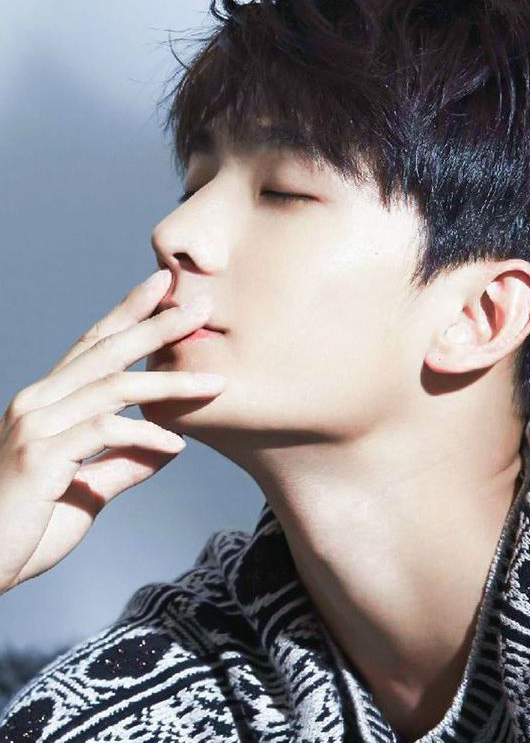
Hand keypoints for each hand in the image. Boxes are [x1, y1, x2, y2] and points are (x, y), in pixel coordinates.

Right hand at [0, 270, 226, 595]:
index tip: (164, 286)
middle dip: (157, 324)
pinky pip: (104, 430)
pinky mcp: (38, 455)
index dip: (129, 313)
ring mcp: (34, 426)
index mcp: (47, 403)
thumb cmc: (29, 526)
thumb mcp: (90, 486)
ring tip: (217, 383)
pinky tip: (177, 445)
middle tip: (200, 304)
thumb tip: (171, 443)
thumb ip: (125, 460)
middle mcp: (37, 403)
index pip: (93, 345)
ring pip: (114, 386)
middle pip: (107, 351)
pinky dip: (146, 434)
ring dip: (171, 382)